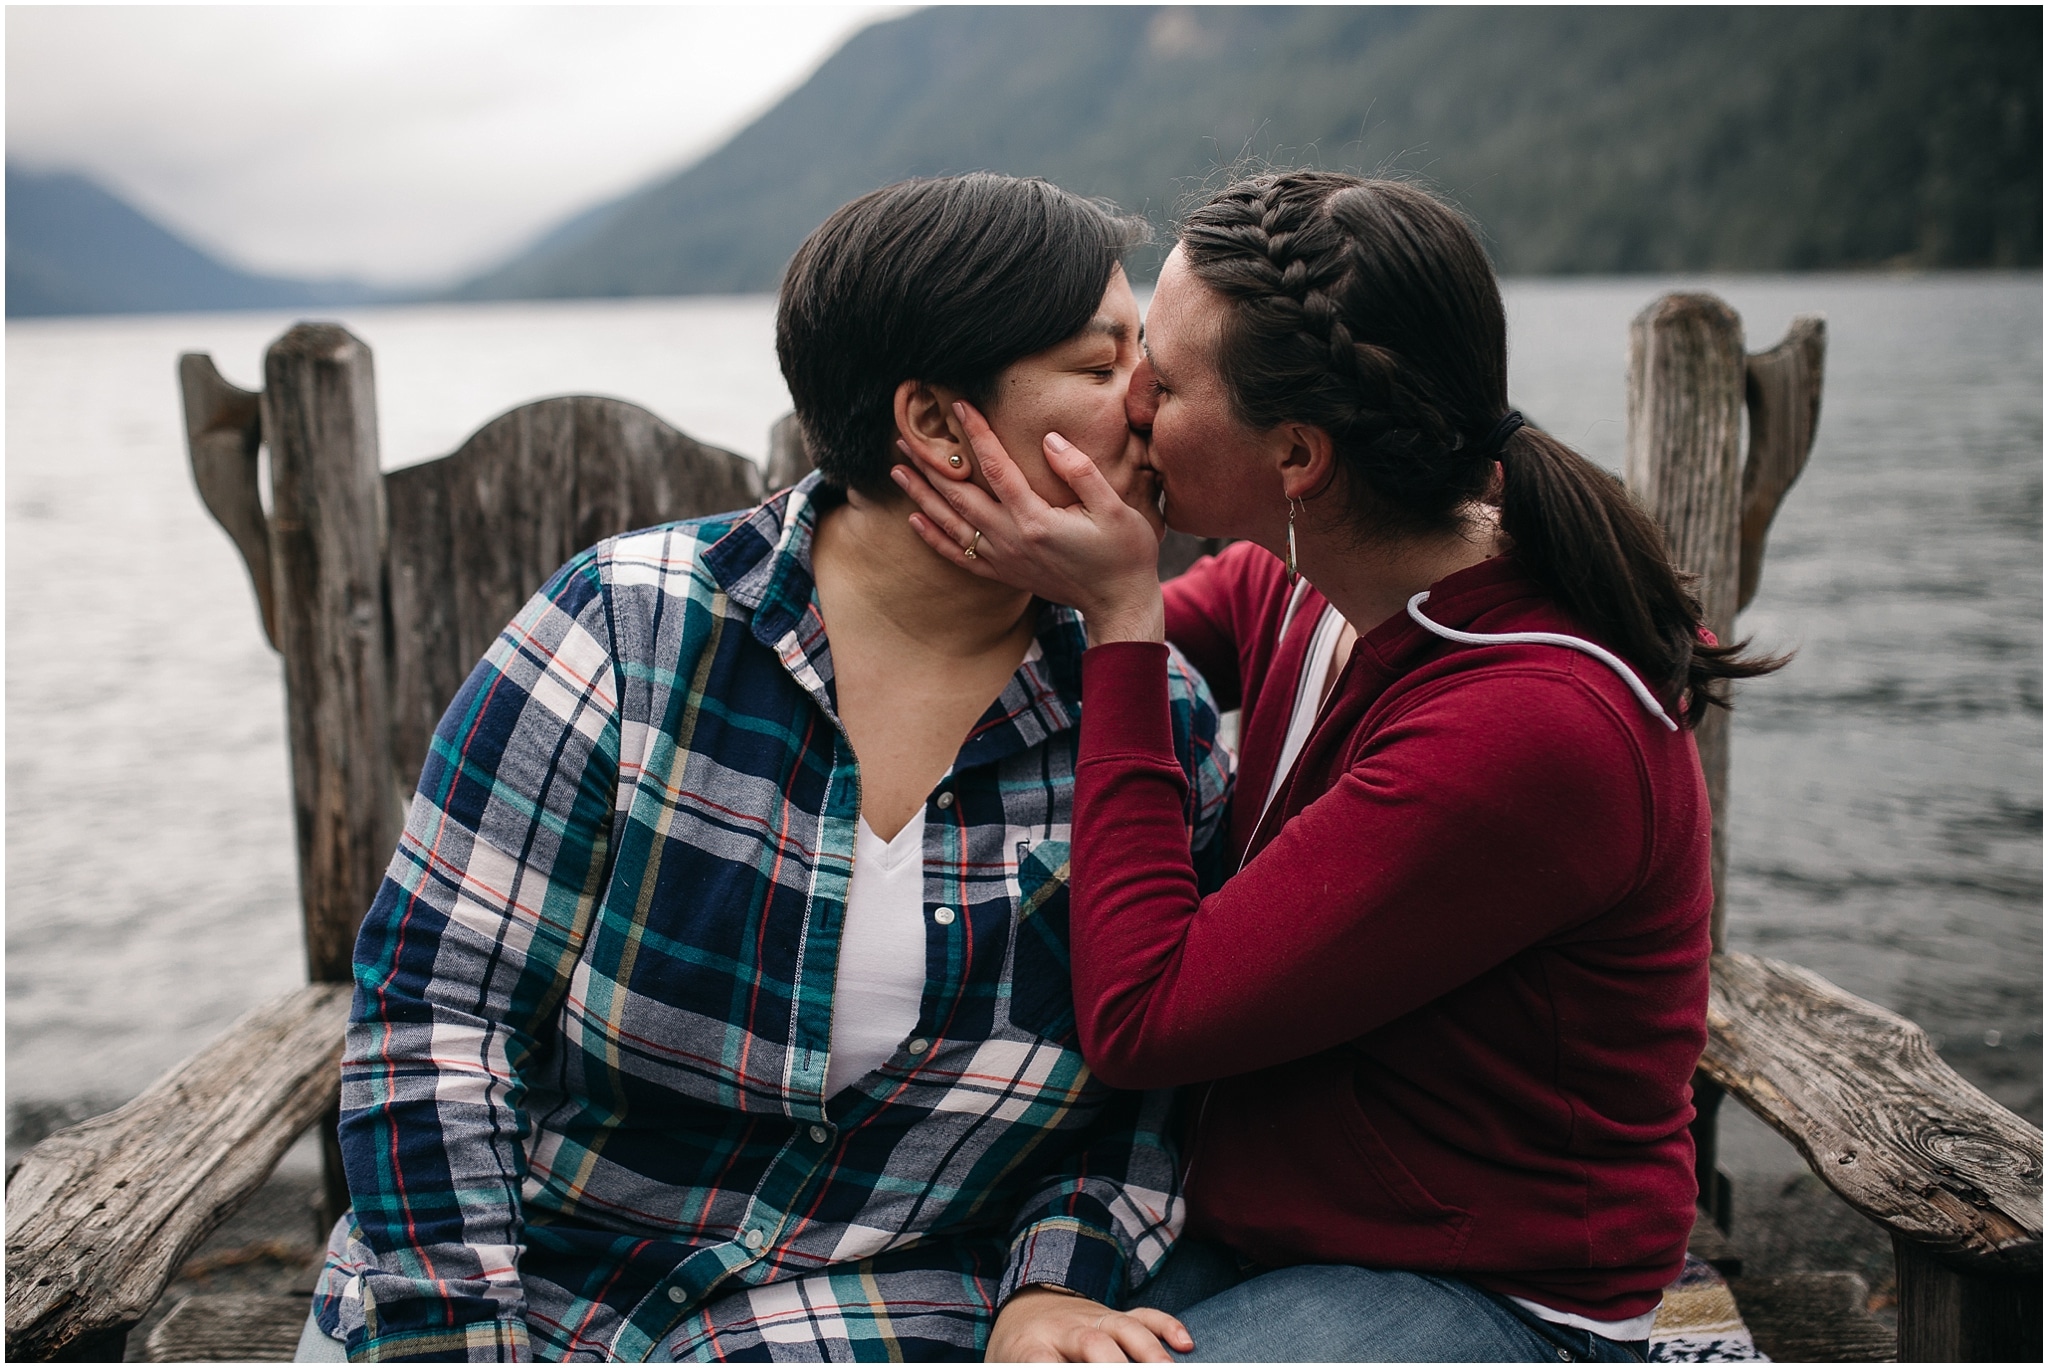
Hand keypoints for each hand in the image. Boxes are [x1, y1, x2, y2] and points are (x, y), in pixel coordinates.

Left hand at [891, 402, 1166, 644]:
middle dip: (931, 464)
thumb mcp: (1114, 508)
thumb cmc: (1123, 554)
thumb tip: (1049, 440)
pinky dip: (933, 537)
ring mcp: (1004, 559)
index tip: (958, 405)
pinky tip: (914, 519)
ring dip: (922, 496)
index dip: (976, 434)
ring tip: (898, 470)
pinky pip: (959, 556)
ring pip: (952, 523)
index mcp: (1036, 520)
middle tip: (905, 438)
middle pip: (960, 495)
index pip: (997, 468)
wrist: (1118, 604)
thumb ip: (1080, 472)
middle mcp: (1011, 539)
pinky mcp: (1004, 573)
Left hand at [986, 1286, 1193, 1361]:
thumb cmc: (1017, 1353)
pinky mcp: (1115, 1317)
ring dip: (1149, 1353)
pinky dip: (1167, 1327)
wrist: (1026, 1305)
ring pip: (1125, 1328)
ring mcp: (1094, 1319)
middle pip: (1091, 1343)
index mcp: (1030, 1348)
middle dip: (1112, 1367)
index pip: (1042, 1363)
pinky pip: (1145, 1315)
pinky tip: (1185, 1344)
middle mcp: (1065, 1329)